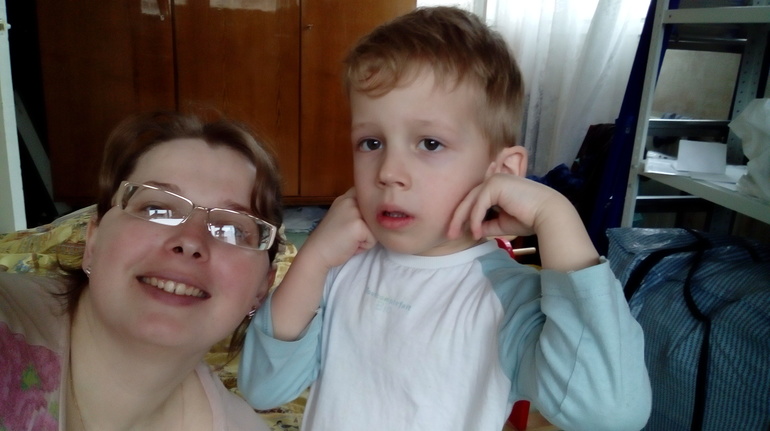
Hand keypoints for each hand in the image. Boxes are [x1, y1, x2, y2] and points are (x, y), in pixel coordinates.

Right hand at [302, 187, 376, 269]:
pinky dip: (364, 246)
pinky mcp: (358, 226)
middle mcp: (350, 200)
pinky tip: (350, 245)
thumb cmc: (331, 239)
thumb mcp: (342, 216)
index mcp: (346, 198)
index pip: (367, 196)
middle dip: (367, 227)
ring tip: (351, 240)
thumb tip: (379, 212)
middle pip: (375, 215)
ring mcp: (354, 212)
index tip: (358, 221)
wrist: (317, 253)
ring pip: (376, 227)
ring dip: (366, 237)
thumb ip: (356, 210)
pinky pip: (373, 239)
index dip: (368, 209)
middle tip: (350, 234)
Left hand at [448, 173, 562, 239]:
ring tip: (455, 235)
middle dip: (457, 217)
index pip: (475, 200)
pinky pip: (479, 204)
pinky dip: (475, 219)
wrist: (549, 215)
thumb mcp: (502, 223)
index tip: (457, 233)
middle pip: (469, 199)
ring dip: (462, 219)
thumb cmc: (530, 219)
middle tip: (449, 234)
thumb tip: (472, 230)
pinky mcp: (496, 183)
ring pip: (471, 201)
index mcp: (498, 186)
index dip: (464, 216)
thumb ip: (487, 224)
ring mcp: (495, 179)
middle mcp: (495, 179)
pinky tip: (475, 233)